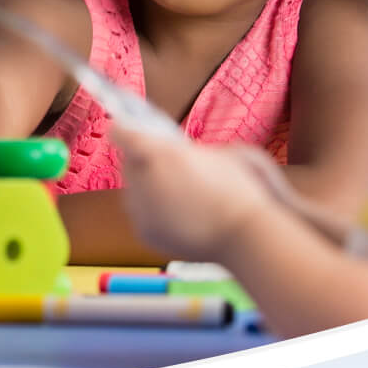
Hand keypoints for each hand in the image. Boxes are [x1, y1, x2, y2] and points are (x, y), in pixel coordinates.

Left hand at [111, 123, 275, 259]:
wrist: (244, 237)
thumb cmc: (239, 190)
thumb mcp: (218, 153)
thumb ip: (188, 150)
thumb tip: (176, 153)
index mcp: (157, 153)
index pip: (122, 134)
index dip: (125, 131)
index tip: (126, 130)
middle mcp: (141, 180)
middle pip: (129, 163)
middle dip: (142, 161)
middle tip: (162, 164)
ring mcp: (140, 209)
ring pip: (133, 190)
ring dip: (147, 187)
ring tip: (174, 191)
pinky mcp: (144, 232)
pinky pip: (142, 215)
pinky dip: (153, 212)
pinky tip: (177, 213)